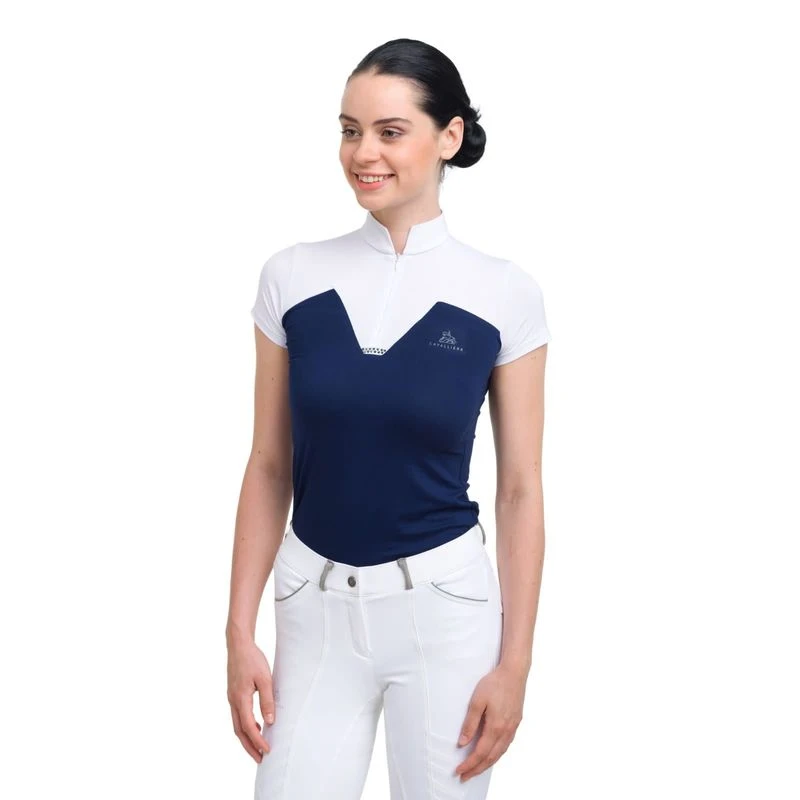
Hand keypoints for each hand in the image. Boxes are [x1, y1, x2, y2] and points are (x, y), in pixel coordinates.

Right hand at [226, 636, 274, 762]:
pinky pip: (238, 716)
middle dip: (249, 747)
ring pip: (237, 725)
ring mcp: (231, 698)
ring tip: (258, 748)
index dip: (258, 741)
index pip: (249, 727)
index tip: (267, 751)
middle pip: (239, 731)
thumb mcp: (265, 678)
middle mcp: (233, 701)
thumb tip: (270, 722)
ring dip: (247, 738)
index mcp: (240, 698)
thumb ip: (267, 700)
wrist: (238, 645)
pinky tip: (257, 726)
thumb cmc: (253, 659)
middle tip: (260, 759)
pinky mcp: (233, 694)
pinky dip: (245, 726)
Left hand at [454, 663, 526, 781]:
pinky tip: (491, 754)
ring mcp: (512, 728)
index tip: (459, 771)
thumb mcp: (477, 701)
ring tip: (476, 770)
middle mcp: (506, 731)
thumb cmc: (494, 684)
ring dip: (487, 764)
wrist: (514, 673)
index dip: (469, 764)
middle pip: (490, 758)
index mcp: (495, 727)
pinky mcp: (516, 723)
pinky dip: (496, 755)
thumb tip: (462, 743)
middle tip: (464, 777)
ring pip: (499, 754)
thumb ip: (470, 723)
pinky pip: (505, 746)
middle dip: (476, 769)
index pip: (480, 753)